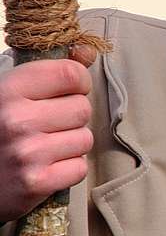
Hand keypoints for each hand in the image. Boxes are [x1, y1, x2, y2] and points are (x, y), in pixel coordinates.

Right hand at [0, 58, 92, 221]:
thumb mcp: (7, 93)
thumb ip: (46, 72)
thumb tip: (88, 52)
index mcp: (8, 90)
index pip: (70, 74)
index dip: (78, 82)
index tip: (70, 90)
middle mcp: (17, 120)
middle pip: (82, 108)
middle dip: (72, 117)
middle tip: (51, 125)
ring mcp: (28, 153)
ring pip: (84, 139)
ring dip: (71, 144)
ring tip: (47, 147)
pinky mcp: (36, 182)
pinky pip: (79, 168)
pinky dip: (68, 169)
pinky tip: (47, 166)